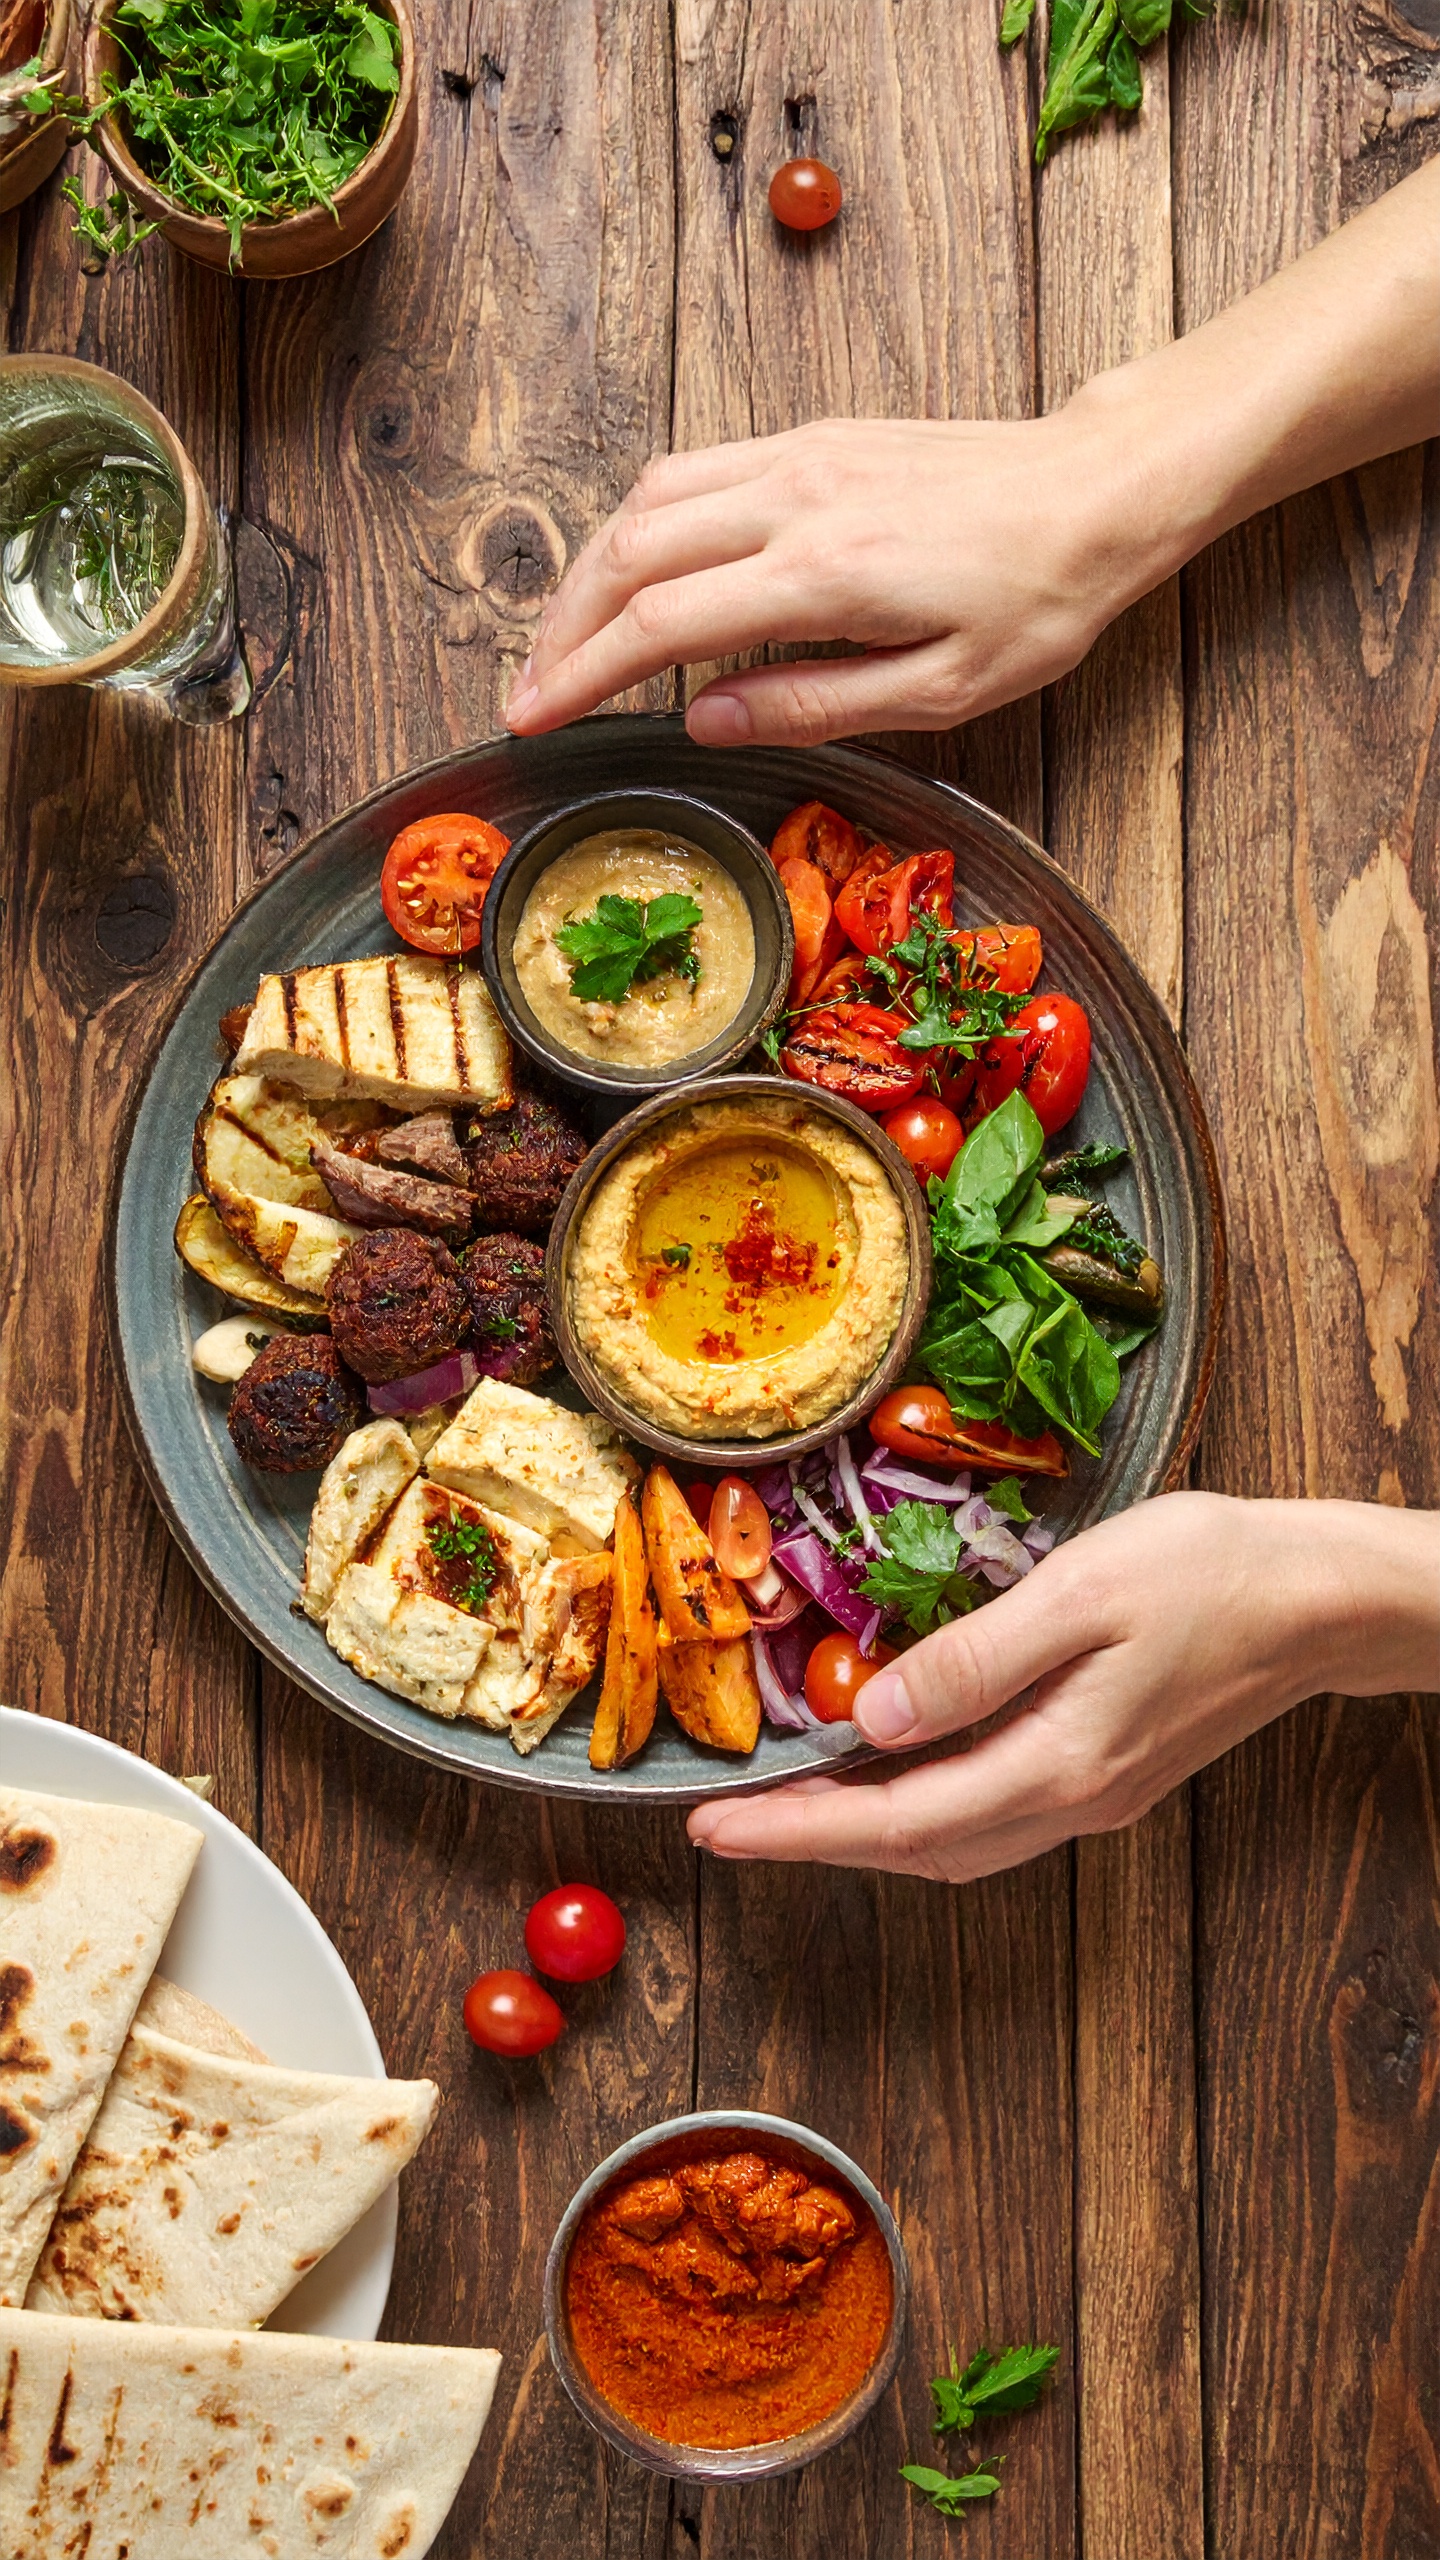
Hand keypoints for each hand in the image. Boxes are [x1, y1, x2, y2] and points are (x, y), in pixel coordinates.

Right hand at [505, 408, 1145, 749]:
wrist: (1100, 489)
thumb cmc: (1039, 600)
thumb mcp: (941, 691)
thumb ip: (811, 706)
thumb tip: (703, 721)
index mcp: (826, 571)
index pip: (662, 624)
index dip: (583, 674)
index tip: (534, 718)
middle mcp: (797, 496)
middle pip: (630, 552)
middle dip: (562, 627)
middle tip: (528, 693)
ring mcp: (800, 455)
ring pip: (648, 499)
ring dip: (588, 571)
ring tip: (564, 640)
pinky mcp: (812, 438)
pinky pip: (692, 472)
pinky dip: (639, 526)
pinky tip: (630, 574)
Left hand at [685, 1494, 1439, 1883]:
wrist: (1320, 1596)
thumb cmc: (1207, 1572)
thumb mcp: (1080, 1595)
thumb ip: (974, 1660)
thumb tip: (871, 1716)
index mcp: (1057, 1763)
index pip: (897, 1821)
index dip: (795, 1832)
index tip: (712, 1833)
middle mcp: (1072, 1799)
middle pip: (918, 1848)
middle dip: (815, 1842)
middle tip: (727, 1825)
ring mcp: (1094, 1792)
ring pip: (954, 1839)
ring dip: (866, 1830)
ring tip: (790, 1803)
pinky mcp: (1108, 1770)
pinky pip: (989, 1810)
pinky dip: (922, 1804)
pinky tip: (892, 1766)